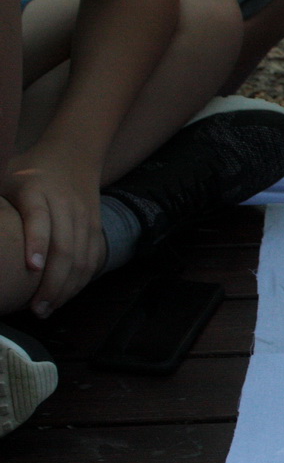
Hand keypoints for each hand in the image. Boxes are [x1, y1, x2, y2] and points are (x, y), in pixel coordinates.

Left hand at [2, 146, 103, 316]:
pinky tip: (64, 296)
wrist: (74, 153)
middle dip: (52, 282)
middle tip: (35, 308)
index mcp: (36, 190)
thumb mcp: (3, 176)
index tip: (31, 267)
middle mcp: (64, 205)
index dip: (37, 242)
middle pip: (65, 247)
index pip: (40, 218)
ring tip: (47, 309)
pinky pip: (92, 260)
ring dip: (66, 288)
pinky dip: (80, 282)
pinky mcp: (96, 227)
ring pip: (82, 259)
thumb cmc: (30, 169)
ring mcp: (84, 217)